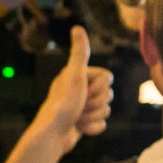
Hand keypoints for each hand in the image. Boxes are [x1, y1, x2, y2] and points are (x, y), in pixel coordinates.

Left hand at [32, 26, 113, 151]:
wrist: (53, 134)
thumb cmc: (63, 103)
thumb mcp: (74, 75)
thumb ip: (79, 53)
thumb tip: (77, 28)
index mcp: (79, 76)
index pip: (108, 78)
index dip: (100, 87)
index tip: (83, 90)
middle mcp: (80, 89)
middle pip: (109, 94)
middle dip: (96, 103)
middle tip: (79, 105)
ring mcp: (83, 107)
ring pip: (106, 110)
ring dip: (93, 116)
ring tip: (77, 118)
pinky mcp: (84, 122)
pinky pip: (102, 124)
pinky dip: (92, 128)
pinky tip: (79, 128)